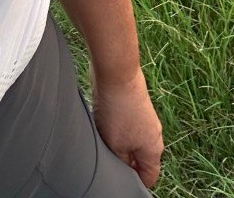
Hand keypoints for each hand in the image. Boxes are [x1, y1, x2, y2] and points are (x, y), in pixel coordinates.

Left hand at [90, 66, 163, 188]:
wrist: (117, 73)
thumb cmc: (118, 109)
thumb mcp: (115, 145)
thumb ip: (121, 162)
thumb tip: (124, 168)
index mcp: (154, 150)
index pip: (149, 176)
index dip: (135, 182)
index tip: (119, 180)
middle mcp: (153, 135)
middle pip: (139, 157)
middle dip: (123, 160)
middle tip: (107, 157)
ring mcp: (144, 119)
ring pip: (130, 140)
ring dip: (117, 141)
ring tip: (103, 136)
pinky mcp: (134, 106)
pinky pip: (125, 124)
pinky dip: (114, 126)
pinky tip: (102, 120)